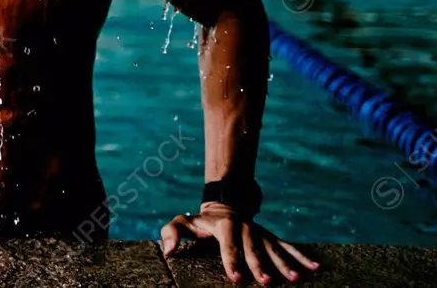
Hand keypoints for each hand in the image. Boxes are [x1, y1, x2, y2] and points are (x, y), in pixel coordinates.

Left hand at [160, 203, 318, 284]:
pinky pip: (288, 246)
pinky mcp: (270, 237)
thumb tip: (167, 250)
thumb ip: (171, 233)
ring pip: (274, 248)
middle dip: (260, 265)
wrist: (222, 205)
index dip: (231, 258)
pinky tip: (315, 267)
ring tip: (295, 279)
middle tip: (266, 283)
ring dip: (285, 263)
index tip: (235, 277)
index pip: (228, 242)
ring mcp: (260, 232)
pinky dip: (302, 256)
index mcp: (224, 225)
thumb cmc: (199, 222)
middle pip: (253, 247)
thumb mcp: (182, 222)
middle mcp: (245, 228)